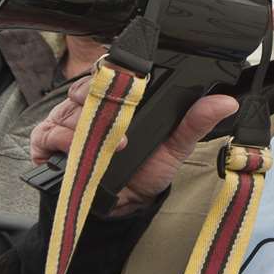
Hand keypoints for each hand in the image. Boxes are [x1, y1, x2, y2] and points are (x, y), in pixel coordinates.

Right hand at [30, 73, 237, 216]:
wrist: (125, 206)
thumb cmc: (147, 169)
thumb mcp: (175, 145)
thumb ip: (195, 121)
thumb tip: (225, 103)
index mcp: (118, 95)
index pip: (110, 67)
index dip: (116, 69)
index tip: (130, 80)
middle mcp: (90, 102)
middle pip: (86, 85)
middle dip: (103, 100)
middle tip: (124, 121)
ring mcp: (67, 120)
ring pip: (68, 109)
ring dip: (88, 126)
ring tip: (114, 146)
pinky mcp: (49, 142)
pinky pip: (47, 134)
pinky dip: (62, 142)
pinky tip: (78, 152)